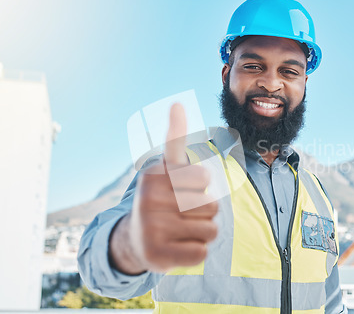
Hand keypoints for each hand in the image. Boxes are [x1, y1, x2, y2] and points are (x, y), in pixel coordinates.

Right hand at [110, 103, 217, 273]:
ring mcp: (151, 228)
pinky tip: (178, 247)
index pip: (203, 178)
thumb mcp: (167, 167)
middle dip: (206, 210)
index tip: (182, 186)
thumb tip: (177, 103)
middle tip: (183, 213)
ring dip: (203, 231)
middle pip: (212, 205)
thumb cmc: (163, 198)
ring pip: (211, 230)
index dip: (201, 184)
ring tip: (181, 230)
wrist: (134, 238)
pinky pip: (202, 253)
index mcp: (154, 174)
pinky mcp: (156, 256)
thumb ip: (175, 138)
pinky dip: (197, 251)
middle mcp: (149, 199)